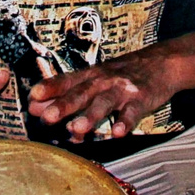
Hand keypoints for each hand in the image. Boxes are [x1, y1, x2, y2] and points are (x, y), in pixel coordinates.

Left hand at [26, 52, 172, 141]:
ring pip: (104, 103)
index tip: (33, 97)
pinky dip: (125, 122)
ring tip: (76, 129)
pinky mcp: (141, 99)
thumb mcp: (95, 78)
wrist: (162, 62)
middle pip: (81, 93)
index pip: (66, 81)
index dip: (50, 88)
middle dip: (64, 105)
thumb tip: (34, 106)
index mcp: (90, 75)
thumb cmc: (122, 73)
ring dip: (90, 116)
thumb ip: (67, 92)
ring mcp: (122, 89)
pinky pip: (132, 112)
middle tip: (47, 117)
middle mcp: (103, 80)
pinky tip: (118, 133)